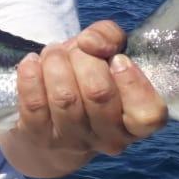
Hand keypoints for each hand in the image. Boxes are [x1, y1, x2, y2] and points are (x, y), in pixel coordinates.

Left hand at [2, 20, 168, 176]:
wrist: (48, 121)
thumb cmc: (86, 80)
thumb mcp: (106, 55)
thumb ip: (110, 37)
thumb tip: (91, 42)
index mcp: (136, 123)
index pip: (148, 113)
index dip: (131, 81)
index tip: (116, 58)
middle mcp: (110, 139)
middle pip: (98, 93)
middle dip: (84, 59)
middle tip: (76, 49)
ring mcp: (74, 141)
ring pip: (65, 98)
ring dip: (55, 64)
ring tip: (52, 52)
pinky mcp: (40, 138)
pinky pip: (34, 104)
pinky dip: (30, 76)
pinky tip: (31, 62)